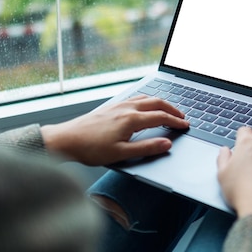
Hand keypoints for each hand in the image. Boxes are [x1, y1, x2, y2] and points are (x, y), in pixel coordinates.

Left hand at [40, 95, 188, 165]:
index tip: (186, 126)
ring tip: (169, 110)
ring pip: (146, 98)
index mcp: (132, 119)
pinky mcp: (111, 107)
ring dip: (161, 103)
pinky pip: (135, 98)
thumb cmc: (91, 149)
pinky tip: (145, 106)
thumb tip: (167, 144)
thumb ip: (147, 148)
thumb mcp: (121, 153)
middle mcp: (126, 108)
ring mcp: (118, 105)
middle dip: (172, 109)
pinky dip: (148, 100)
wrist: (66, 140)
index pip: (161, 117)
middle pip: (157, 102)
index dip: (176, 121)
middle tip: (182, 116)